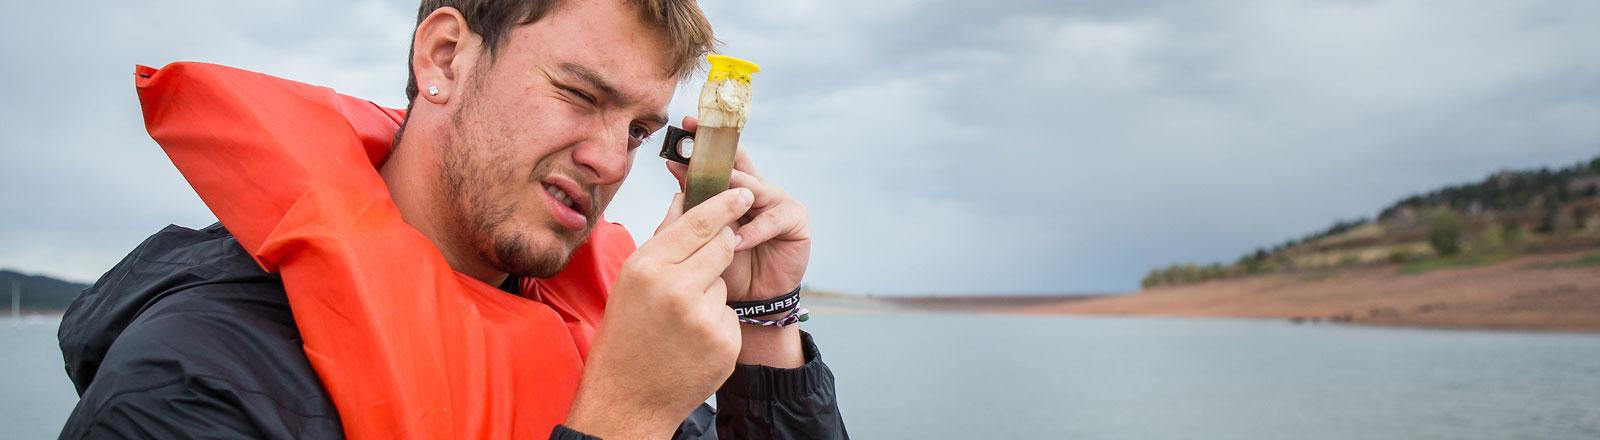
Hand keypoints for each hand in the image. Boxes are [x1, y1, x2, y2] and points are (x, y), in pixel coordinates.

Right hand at [565, 188, 753, 437]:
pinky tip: (692, 340)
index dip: (725, 204)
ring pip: (724, 283)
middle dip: (720, 248)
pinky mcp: (725, 343)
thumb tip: (684, 198)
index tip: (743, 191)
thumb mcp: (631, 280)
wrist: (628, 398)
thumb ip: (662, 239)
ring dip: (711, 293)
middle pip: (722, 246)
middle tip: (703, 264)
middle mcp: (677, 290)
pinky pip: (730, 315)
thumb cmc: (625, 334)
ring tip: (680, 319)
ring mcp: (704, 319)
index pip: (699, 223)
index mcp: (648, 268)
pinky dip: (717, 323)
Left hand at [668, 116, 811, 303]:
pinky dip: (755, 231)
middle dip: (718, 155)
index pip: (719, 159)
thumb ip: (693, 205)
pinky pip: (774, 219)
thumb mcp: (704, 235)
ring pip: (755, 188)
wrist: (752, 301)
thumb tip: (674, 170)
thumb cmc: (727, 267)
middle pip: (739, 165)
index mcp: (734, 189)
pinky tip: (739, 241)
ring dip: (736, 194)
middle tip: (696, 145)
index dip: (703, 140)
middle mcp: (757, 190)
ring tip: (718, 201)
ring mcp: (778, 201)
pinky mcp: (795, 219)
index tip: (683, 125)